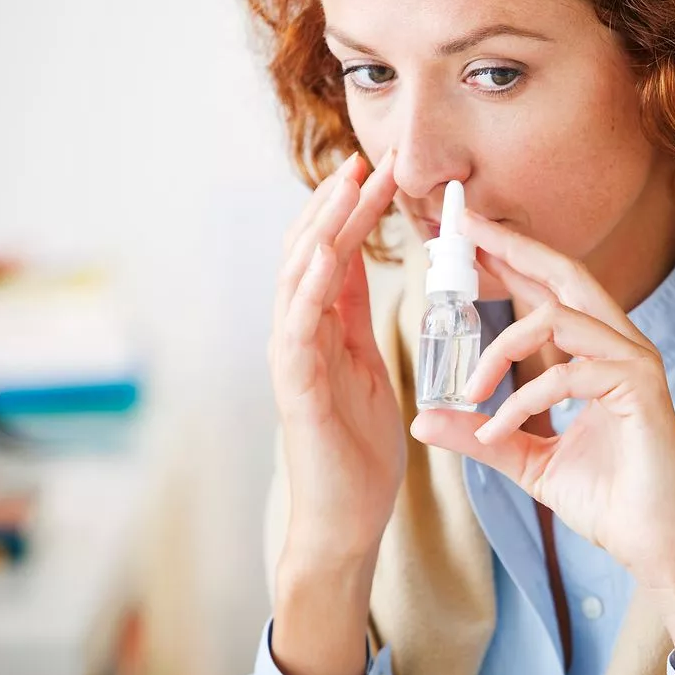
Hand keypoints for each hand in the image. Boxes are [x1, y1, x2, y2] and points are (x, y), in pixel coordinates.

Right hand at [269, 147, 403, 563]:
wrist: (346, 518)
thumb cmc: (358, 446)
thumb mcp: (364, 363)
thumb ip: (354, 313)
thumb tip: (357, 259)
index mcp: (322, 326)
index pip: (336, 251)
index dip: (355, 208)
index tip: (381, 167)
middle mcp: (299, 333)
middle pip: (313, 250)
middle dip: (340, 202)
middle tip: (370, 156)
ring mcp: (293, 358)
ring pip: (299, 278)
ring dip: (325, 228)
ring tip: (349, 186)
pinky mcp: (296, 389)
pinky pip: (298, 328)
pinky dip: (312, 287)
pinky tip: (330, 253)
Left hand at [408, 208, 674, 587]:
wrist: (656, 544)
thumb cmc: (606, 498)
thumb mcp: (527, 459)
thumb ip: (482, 435)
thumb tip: (423, 419)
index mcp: (597, 353)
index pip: (550, 290)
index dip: (510, 259)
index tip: (466, 239)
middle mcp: (620, 345)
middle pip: (566, 273)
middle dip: (513, 247)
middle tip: (464, 227)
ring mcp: (634, 362)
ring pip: (558, 317)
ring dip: (503, 346)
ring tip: (472, 388)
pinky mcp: (640, 388)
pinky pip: (568, 374)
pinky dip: (523, 400)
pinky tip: (496, 429)